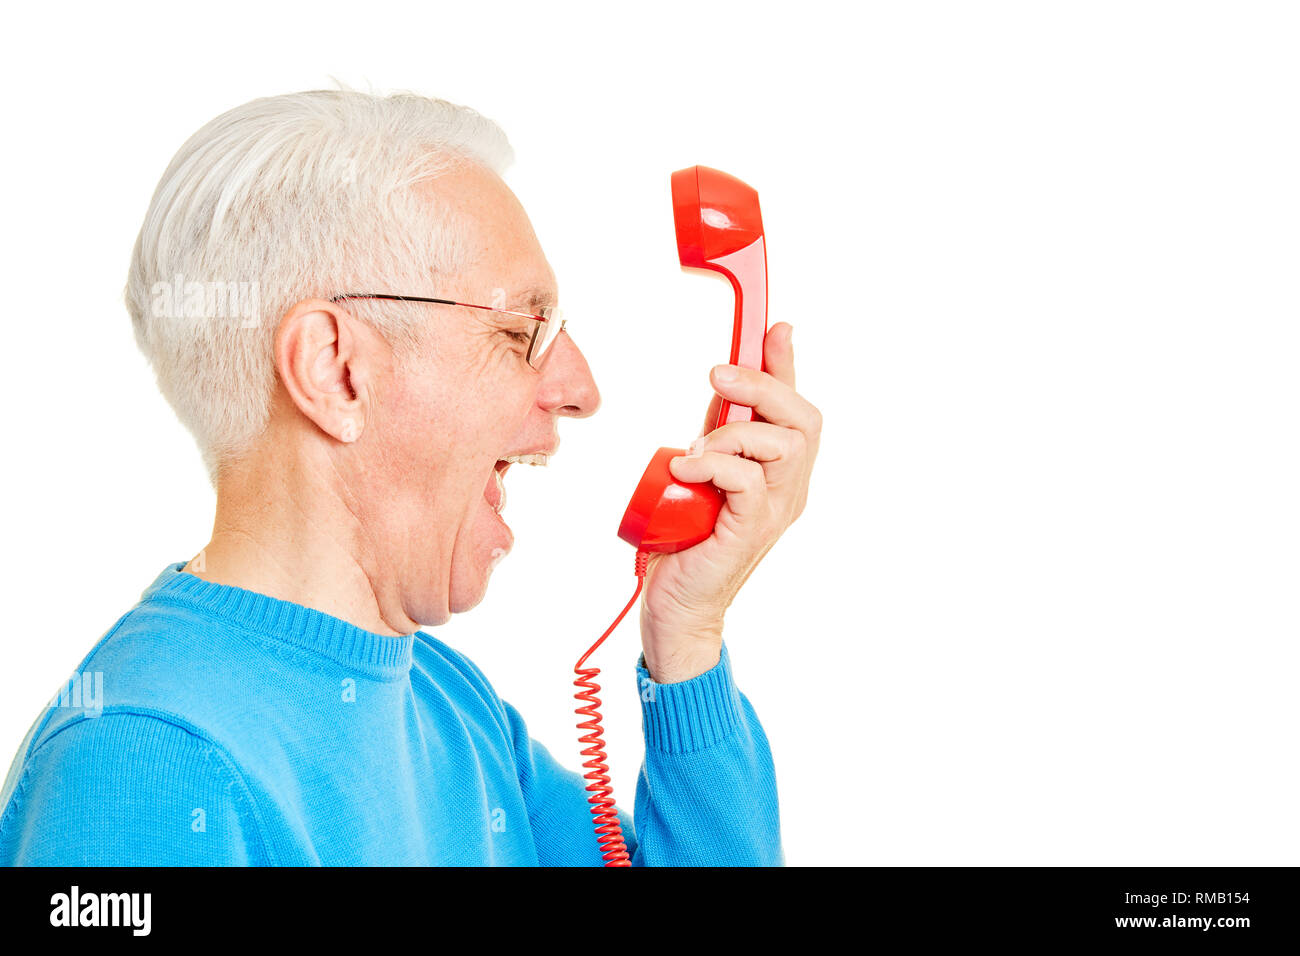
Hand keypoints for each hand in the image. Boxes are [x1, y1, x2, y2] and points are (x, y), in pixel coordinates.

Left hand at [639, 322, 821, 681]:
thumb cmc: (686, 544)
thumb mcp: (702, 470)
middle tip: (717, 375)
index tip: (773, 328)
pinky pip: (748, 478)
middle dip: (763, 385)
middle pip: (803, 419)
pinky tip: (686, 467)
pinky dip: (714, 462)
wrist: (675, 607)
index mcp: (781, 474)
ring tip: (694, 449)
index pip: (797, 409)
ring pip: (781, 443)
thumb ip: (718, 430)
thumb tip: (724, 383)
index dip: (787, 366)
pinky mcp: (751, 529)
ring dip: (731, 431)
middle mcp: (789, 490)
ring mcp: (774, 511)